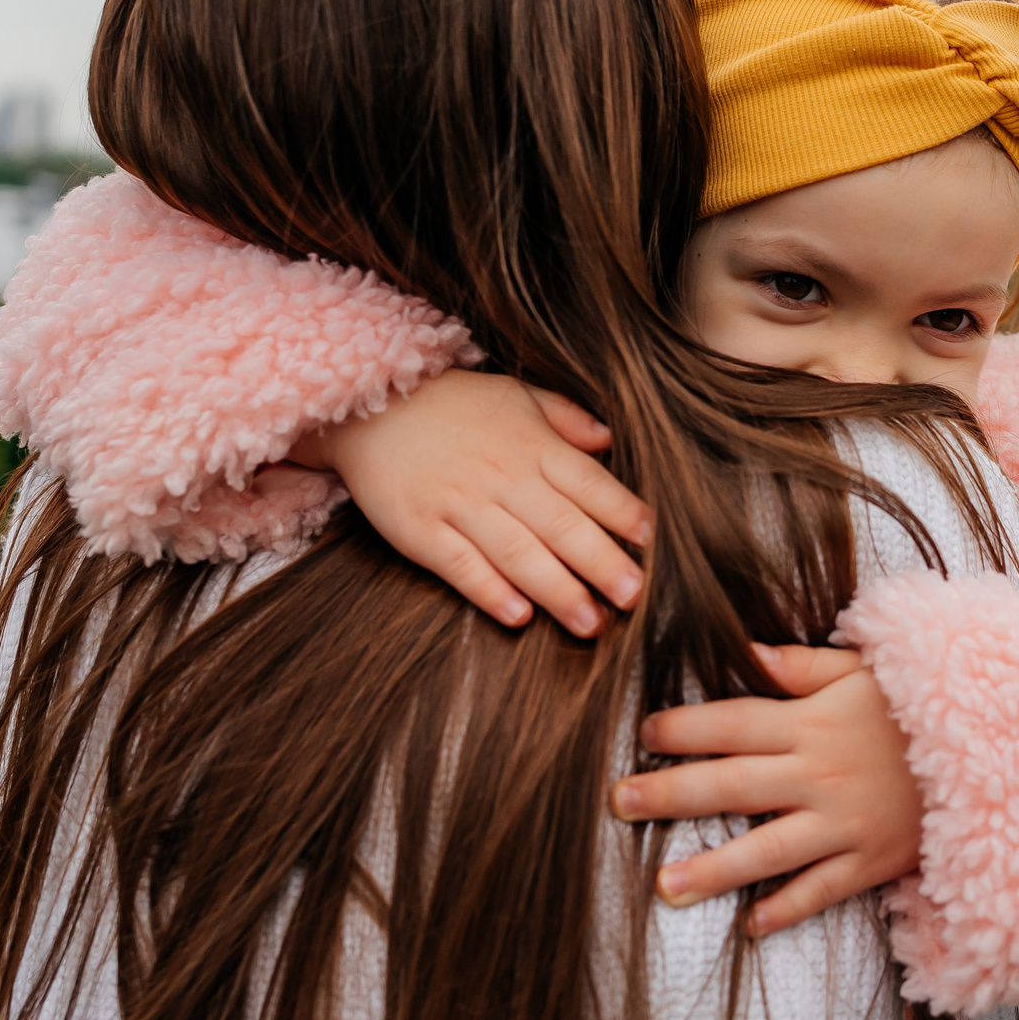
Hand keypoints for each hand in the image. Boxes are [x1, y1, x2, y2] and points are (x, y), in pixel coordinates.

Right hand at [290, 369, 651, 635]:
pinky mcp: (420, 530)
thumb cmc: (450, 404)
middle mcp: (502, 476)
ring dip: (558, 591)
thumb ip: (564, 418)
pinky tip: (519, 616)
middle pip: (563, 525)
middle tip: (635, 598)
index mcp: (531, 445)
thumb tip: (609, 440)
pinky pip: (460, 565)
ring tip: (591, 623)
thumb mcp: (513, 395)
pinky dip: (490, 591)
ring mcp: (459, 504)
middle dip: (603, 564)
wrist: (365, 404)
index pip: (589, 483)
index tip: (653, 542)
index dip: (623, 513)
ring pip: (519, 553)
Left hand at [611, 645, 923, 937]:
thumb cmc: (923, 706)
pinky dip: (788, 909)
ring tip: (664, 888)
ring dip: (714, 869)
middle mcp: (820, 774)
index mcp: (813, 723)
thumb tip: (746, 653)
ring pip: (768, 849)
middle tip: (618, 805)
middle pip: (734, 785)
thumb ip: (804, 667)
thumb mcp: (866, 671)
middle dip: (672, 794)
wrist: (999, 750)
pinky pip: (822, 889)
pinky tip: (749, 926)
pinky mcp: (872, 860)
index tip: (644, 735)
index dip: (686, 729)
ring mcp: (845, 822)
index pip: (735, 723)